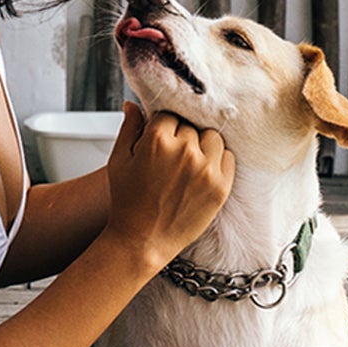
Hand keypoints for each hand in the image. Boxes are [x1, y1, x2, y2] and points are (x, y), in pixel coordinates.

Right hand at [102, 102, 232, 268]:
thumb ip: (129, 128)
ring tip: (187, 166)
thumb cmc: (127, 203)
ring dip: (202, 146)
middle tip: (170, 161)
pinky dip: (217, 162)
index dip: (162, 130)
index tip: (159, 144)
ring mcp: (206, 169)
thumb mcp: (119, 161)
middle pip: (191, 126)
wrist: (142, 242)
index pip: (168, 115)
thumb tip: (133, 104)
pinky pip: (228, 158)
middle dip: (181, 138)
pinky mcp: (220, 186)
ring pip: (212, 137)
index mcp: (158, 140)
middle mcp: (185, 151)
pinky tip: (200, 175)